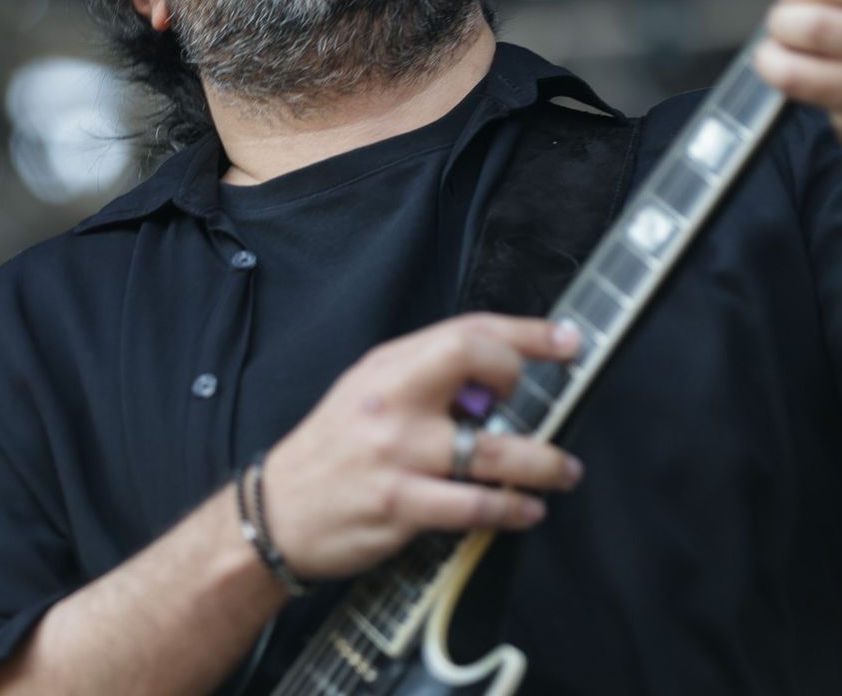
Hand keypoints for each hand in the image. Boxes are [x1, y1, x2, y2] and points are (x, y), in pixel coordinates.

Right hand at [260, 313, 585, 582]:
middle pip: (475, 359)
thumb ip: (422, 380)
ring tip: (565, 470)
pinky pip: (474, 506)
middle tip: (533, 401)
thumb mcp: (367, 393)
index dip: (526, 332)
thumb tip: (490, 381)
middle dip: (520, 373)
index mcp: (389, 367)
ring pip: (492, 449)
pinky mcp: (399, 505)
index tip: (568, 340)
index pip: (467, 330)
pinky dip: (512, 509)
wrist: (273, 512)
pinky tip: (526, 510)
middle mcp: (394, 401)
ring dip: (543, 462)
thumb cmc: (331, 453)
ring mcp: (397, 453)